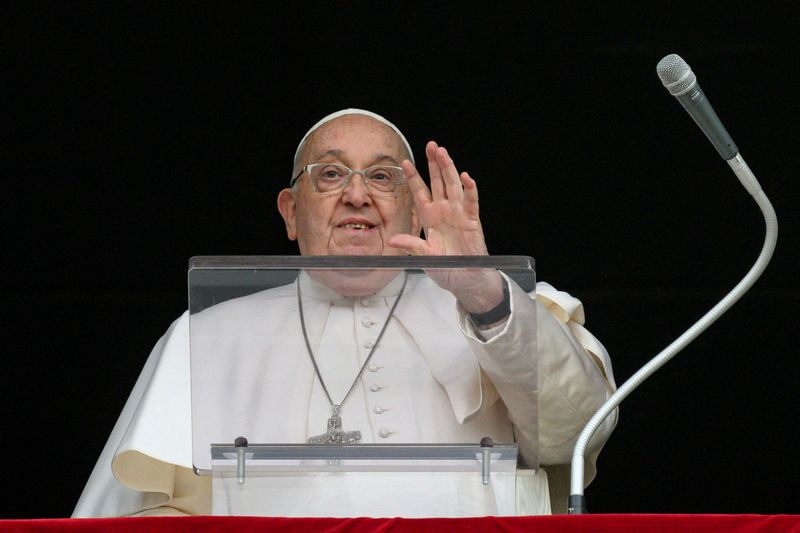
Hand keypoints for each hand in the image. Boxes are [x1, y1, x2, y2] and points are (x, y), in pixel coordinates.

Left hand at [388, 141, 503, 312]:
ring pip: (453, 186)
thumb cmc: (445, 267)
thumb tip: (393, 240)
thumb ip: (411, 245)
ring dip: (449, 169)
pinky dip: (470, 190)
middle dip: (434, 163)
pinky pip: (471, 202)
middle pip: (438, 182)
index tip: (404, 162)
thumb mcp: (423, 256)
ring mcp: (458, 214)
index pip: (420, 192)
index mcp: (429, 217)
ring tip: (443, 153)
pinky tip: (466, 177)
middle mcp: (443, 211)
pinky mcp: (472, 221)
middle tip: (431, 145)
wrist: (464, 280)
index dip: (413, 177)